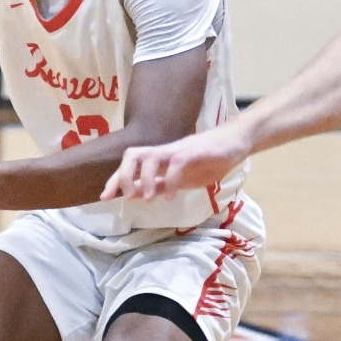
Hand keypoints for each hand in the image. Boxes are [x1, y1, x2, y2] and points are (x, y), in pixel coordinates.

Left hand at [102, 125, 251, 202]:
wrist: (236, 142)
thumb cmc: (211, 159)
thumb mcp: (184, 179)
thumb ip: (164, 185)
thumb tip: (142, 195)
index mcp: (160, 159)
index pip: (130, 165)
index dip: (115, 180)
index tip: (104, 198)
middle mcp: (164, 152)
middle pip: (132, 155)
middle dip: (123, 176)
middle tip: (126, 197)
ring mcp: (177, 150)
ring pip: (149, 157)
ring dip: (145, 179)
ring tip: (149, 199)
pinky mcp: (193, 151)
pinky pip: (176, 164)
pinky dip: (170, 181)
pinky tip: (172, 196)